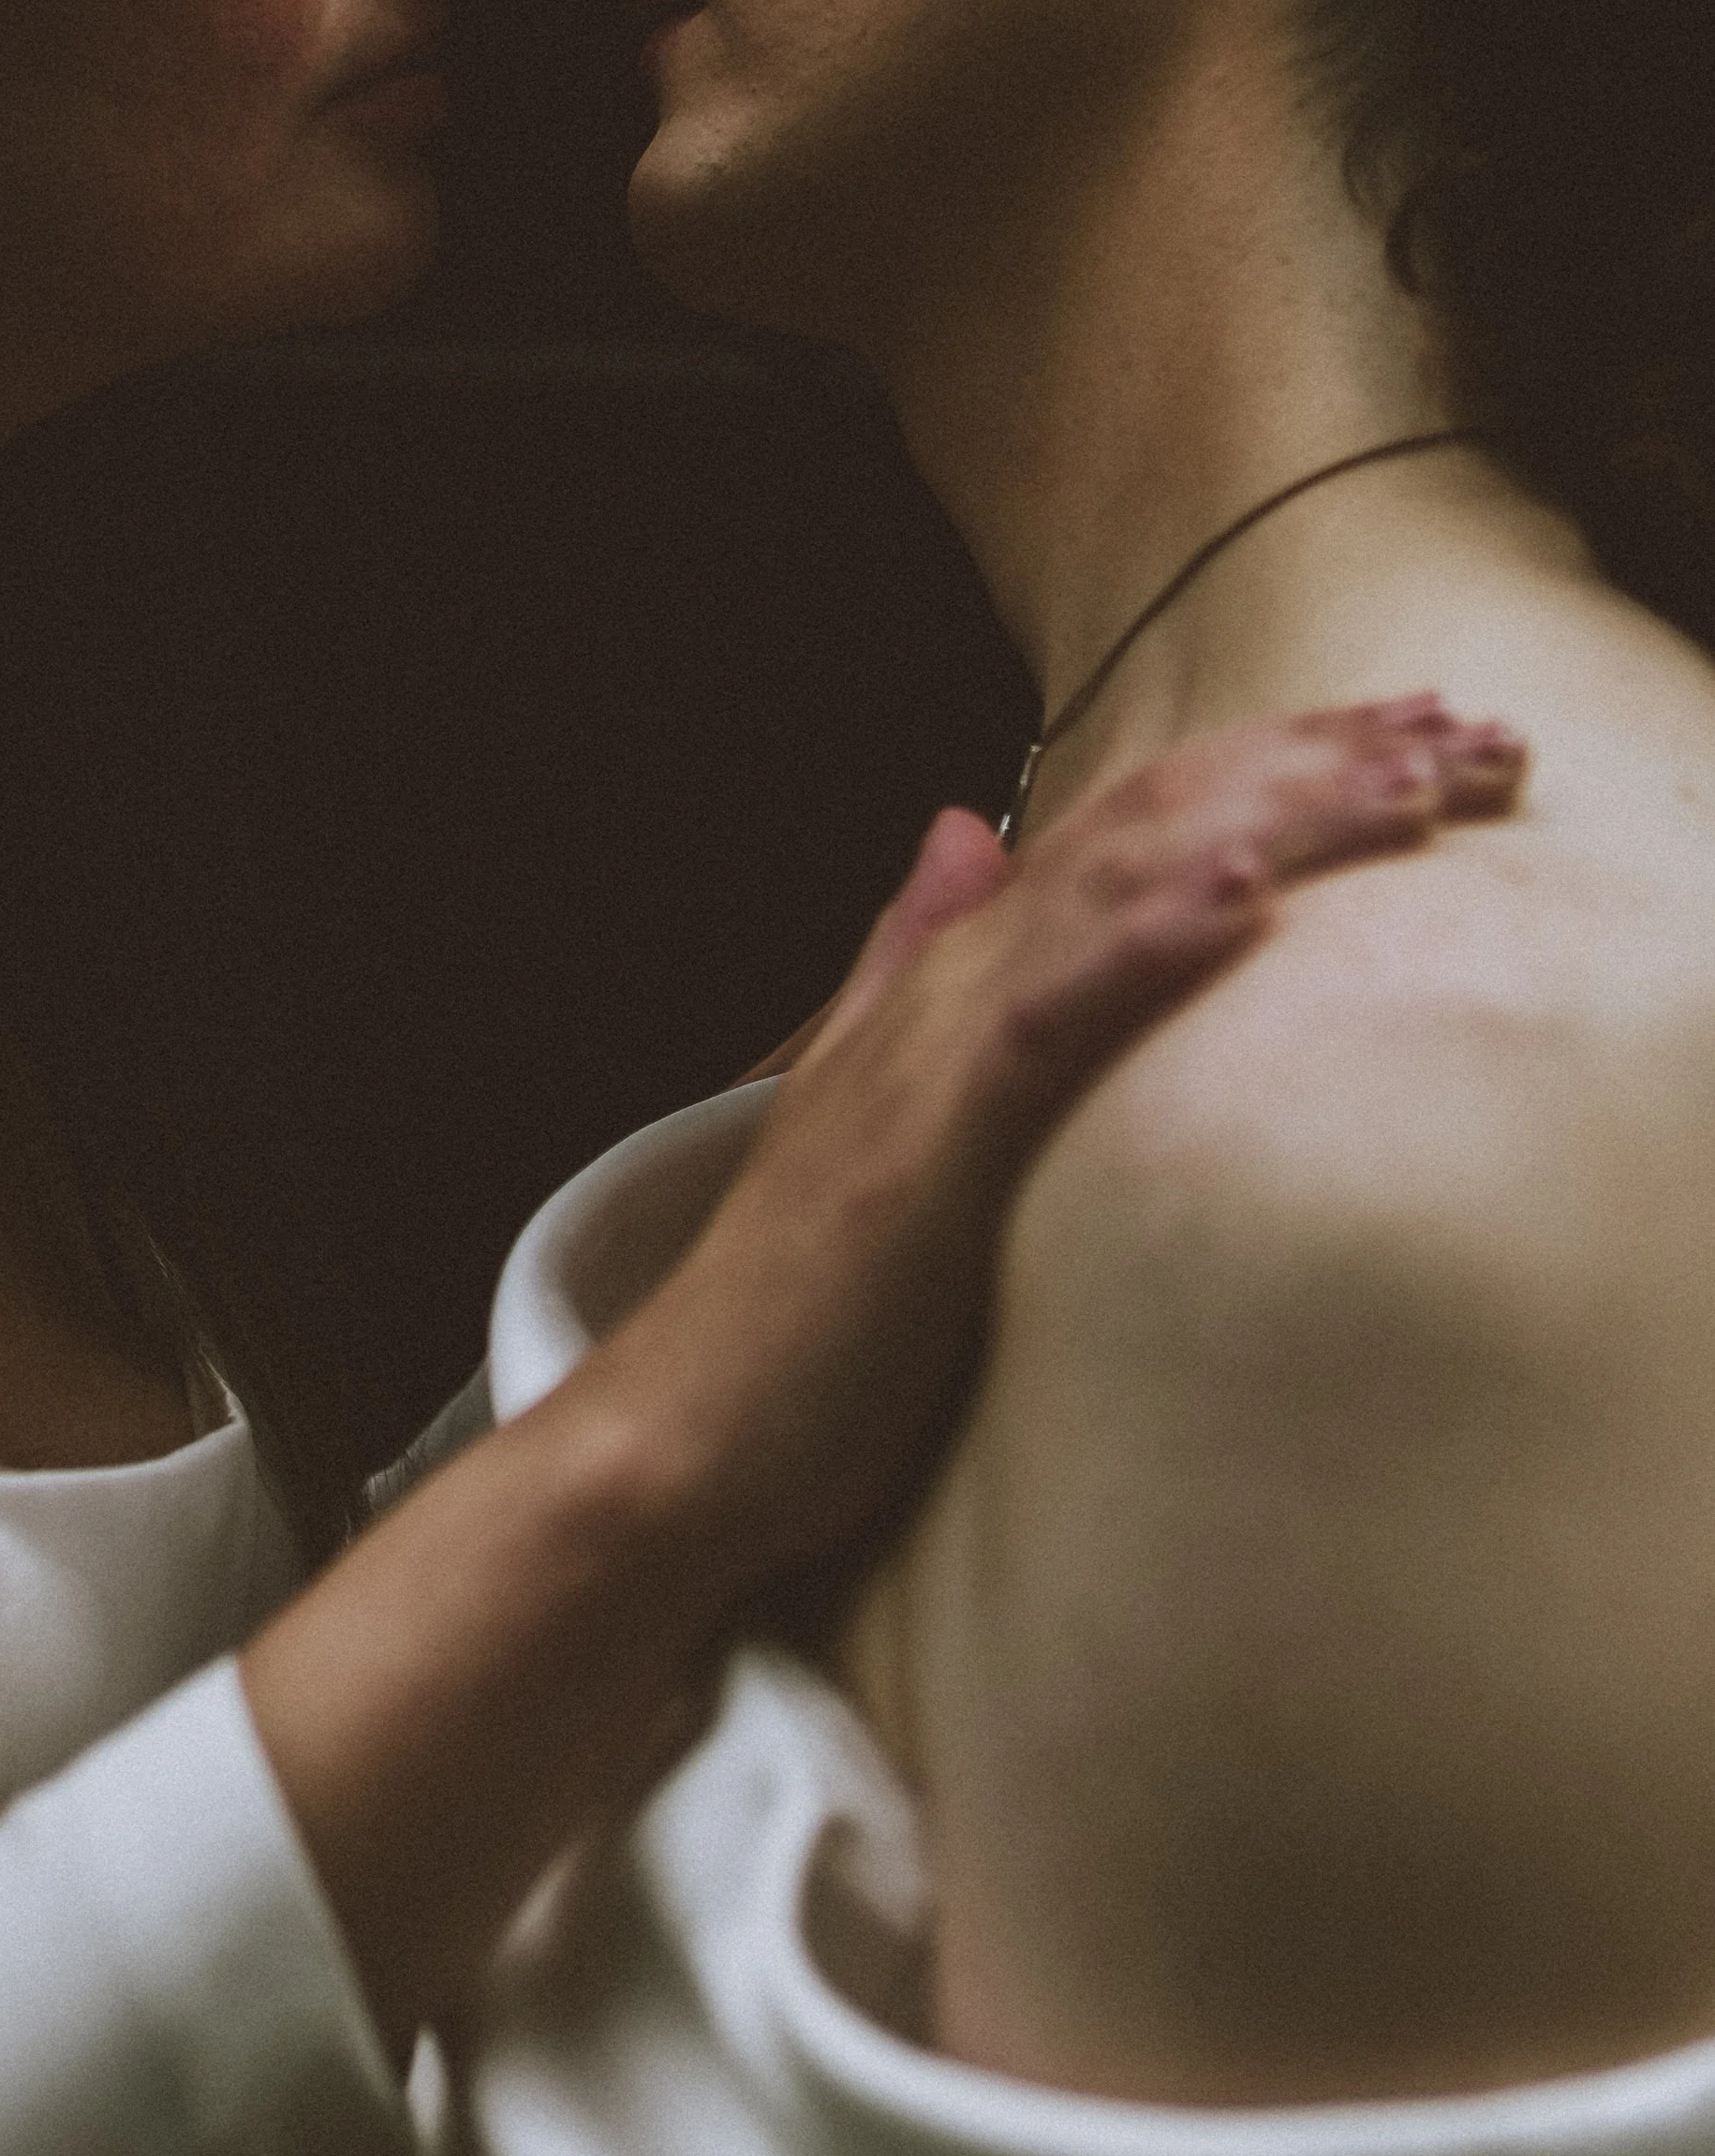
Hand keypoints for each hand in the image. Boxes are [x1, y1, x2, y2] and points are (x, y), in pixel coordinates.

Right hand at [244, 694, 1522, 2048]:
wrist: (689, 1430)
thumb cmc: (802, 1300)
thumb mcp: (878, 1097)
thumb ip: (911, 957)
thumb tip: (958, 828)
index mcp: (956, 981)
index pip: (1133, 829)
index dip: (1275, 765)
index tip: (1416, 733)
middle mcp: (951, 989)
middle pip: (1149, 828)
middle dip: (1314, 766)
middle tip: (1465, 725)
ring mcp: (938, 1057)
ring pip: (1117, 893)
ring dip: (1269, 821)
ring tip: (1401, 779)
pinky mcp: (932, 1146)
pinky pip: (1052, 1023)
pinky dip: (1145, 949)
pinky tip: (1240, 901)